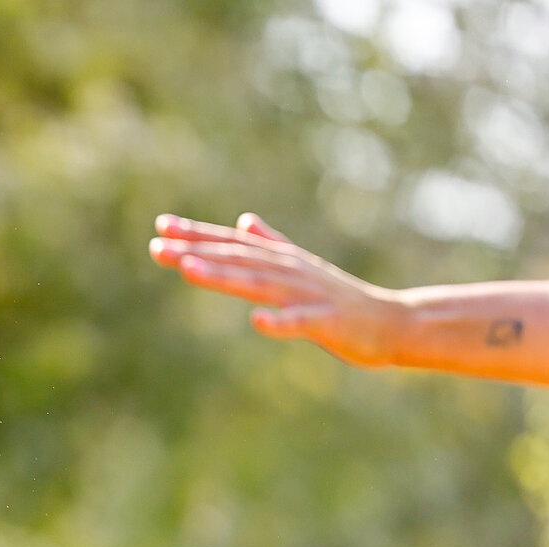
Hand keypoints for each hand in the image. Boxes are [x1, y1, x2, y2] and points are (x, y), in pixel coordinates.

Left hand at [149, 213, 402, 366]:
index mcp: (281, 260)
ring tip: (187, 270)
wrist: (391, 322)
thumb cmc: (340, 299)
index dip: (197, 234)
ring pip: (258, 284)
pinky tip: (255, 322)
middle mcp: (289, 271)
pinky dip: (278, 321)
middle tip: (157, 247)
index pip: (231, 243)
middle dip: (196, 251)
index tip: (160, 226)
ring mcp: (306, 295)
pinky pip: (298, 322)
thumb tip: (244, 221)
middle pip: (236, 258)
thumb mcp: (300, 267)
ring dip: (222, 276)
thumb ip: (271, 244)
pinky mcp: (325, 321)